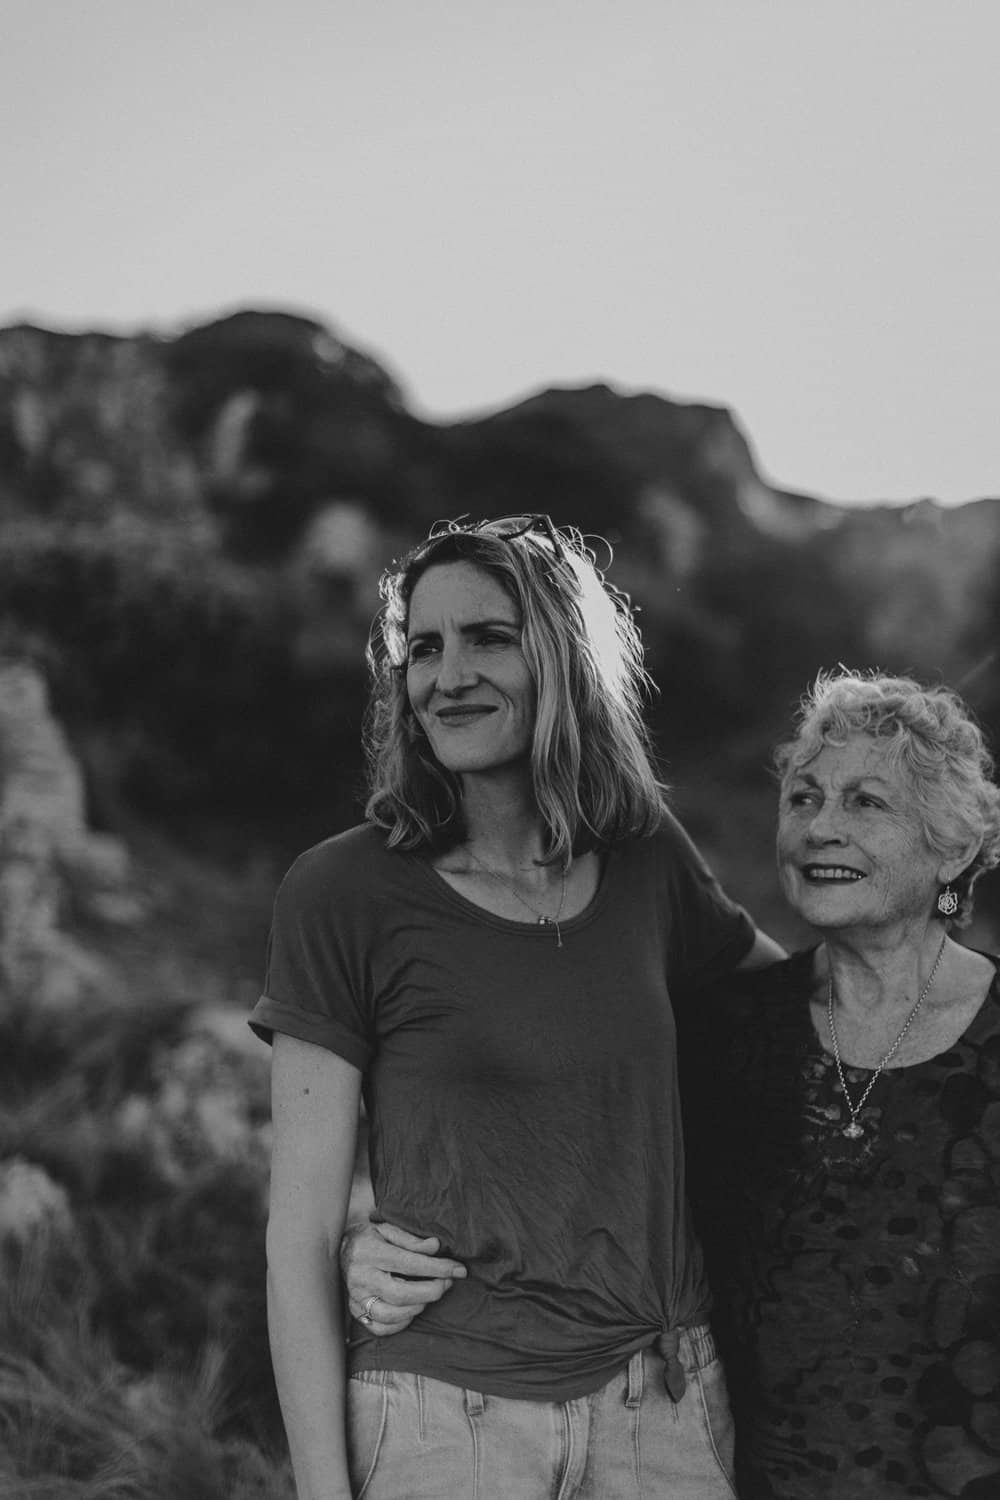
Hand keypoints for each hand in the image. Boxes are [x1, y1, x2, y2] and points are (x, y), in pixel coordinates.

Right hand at [341, 1219, 466, 1336]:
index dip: (438, 1268)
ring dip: (417, 1307)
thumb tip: (435, 1248)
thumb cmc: (370, 1236)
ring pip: (390, 1314)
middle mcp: (360, 1277)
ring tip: (431, 1294)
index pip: (409, 1263)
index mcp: (369, 1252)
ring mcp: (356, 1297)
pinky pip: (379, 1328)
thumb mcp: (389, 1228)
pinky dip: (400, 1323)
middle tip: (447, 1283)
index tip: (459, 1269)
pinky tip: (412, 1310)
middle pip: (400, 1294)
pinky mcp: (355, 1311)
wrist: (340, 1248)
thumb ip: (412, 1239)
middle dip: (431, 1291)